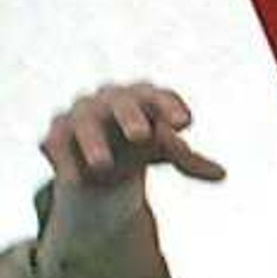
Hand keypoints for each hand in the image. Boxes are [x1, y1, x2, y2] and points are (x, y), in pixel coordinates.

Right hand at [43, 81, 226, 195]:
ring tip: (104, 165)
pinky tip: (74, 181)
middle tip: (142, 136)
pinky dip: (65, 163)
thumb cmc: (139, 147)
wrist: (100, 159)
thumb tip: (221, 175)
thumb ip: (187, 159)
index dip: (170, 107)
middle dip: (130, 117)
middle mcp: (109, 100)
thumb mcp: (163, 152)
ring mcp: (80, 115)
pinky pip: (56, 146)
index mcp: (141, 98)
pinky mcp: (55, 136)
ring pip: (85, 124)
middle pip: (121, 103)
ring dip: (94, 144)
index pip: (158, 96)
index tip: (186, 124)